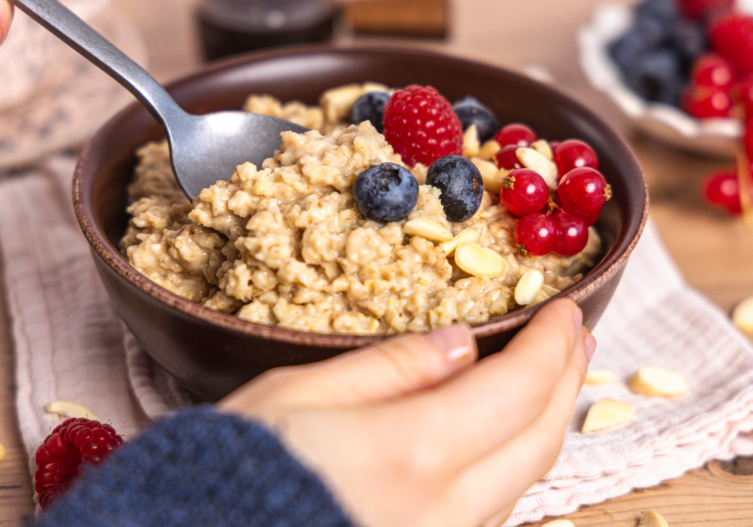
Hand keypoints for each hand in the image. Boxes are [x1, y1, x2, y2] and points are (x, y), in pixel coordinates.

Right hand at [220, 299, 595, 526]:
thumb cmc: (240, 463)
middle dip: (567, 380)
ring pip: (525, 478)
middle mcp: (445, 506)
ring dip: (547, 420)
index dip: (551, 344)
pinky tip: (506, 435)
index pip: (516, 388)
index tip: (564, 308)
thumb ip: (390, 368)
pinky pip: (494, 508)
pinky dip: (514, 461)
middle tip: (576, 337)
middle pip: (538, 437)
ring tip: (551, 378)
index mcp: (413, 450)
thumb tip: (460, 343)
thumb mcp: (300, 393)